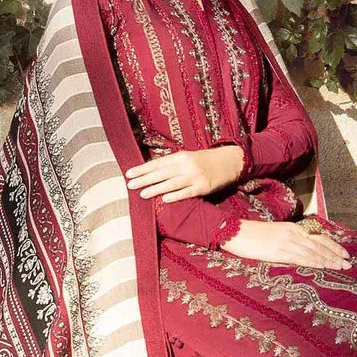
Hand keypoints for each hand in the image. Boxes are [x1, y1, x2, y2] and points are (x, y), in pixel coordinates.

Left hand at [125, 144, 242, 202]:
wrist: (228, 162)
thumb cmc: (204, 161)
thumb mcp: (187, 158)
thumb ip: (171, 164)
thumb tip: (150, 171)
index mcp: (180, 156)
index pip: (157, 163)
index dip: (142, 169)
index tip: (128, 173)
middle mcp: (186, 165)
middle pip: (162, 173)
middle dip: (144, 179)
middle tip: (130, 185)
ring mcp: (195, 176)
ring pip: (172, 183)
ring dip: (156, 189)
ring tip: (142, 194)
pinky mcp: (203, 187)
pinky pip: (187, 193)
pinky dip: (175, 196)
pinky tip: (164, 199)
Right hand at [219, 219, 351, 268]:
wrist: (235, 232)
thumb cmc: (252, 235)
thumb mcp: (275, 233)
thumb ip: (290, 239)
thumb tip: (303, 250)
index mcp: (292, 228)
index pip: (318, 236)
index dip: (333, 245)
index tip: (344, 253)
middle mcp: (292, 233)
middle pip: (319, 244)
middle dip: (335, 254)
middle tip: (348, 263)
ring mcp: (286, 242)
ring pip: (312, 251)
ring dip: (327, 260)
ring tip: (340, 267)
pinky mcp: (278, 251)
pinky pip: (299, 257)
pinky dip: (312, 262)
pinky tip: (322, 266)